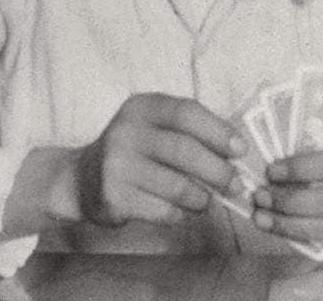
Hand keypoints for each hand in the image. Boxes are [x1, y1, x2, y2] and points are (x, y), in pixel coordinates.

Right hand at [74, 94, 246, 226]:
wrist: (81, 179)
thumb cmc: (135, 151)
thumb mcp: (157, 127)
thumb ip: (193, 132)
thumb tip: (238, 153)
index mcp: (143, 107)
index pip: (187, 113)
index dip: (219, 131)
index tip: (240, 150)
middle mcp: (126, 131)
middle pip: (185, 151)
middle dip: (219, 171)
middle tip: (236, 185)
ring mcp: (116, 165)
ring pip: (178, 186)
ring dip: (202, 198)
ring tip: (207, 201)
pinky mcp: (114, 197)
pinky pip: (163, 210)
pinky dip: (181, 214)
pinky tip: (181, 210)